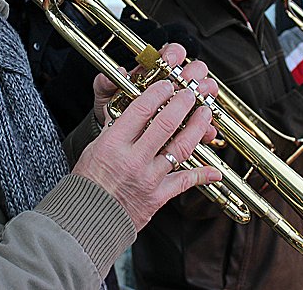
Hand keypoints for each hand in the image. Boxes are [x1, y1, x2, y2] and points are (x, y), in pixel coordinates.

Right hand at [75, 46, 220, 230]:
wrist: (88, 219)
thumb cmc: (89, 182)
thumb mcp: (95, 148)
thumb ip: (115, 128)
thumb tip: (129, 105)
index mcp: (114, 143)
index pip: (141, 109)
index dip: (159, 92)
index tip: (168, 84)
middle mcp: (133, 159)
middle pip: (166, 123)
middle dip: (183, 103)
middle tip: (191, 92)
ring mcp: (148, 178)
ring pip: (181, 148)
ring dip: (197, 127)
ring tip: (205, 113)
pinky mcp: (159, 196)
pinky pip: (185, 181)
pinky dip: (202, 175)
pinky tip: (214, 171)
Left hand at [92, 43, 215, 127]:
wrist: (116, 143)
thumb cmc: (114, 113)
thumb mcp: (107, 98)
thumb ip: (106, 84)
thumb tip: (117, 72)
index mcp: (154, 72)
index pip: (170, 54)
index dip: (174, 54)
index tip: (171, 59)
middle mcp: (172, 84)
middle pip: (192, 71)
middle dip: (194, 74)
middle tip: (189, 82)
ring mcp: (182, 104)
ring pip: (202, 93)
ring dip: (204, 95)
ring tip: (202, 100)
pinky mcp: (188, 126)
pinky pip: (201, 124)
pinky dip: (204, 128)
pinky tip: (206, 130)